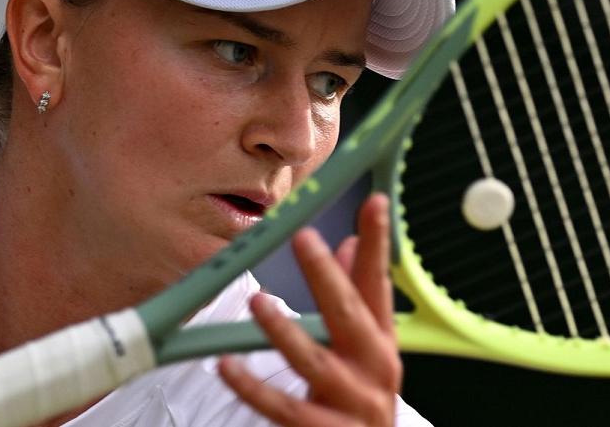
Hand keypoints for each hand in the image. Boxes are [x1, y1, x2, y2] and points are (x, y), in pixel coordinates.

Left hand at [218, 193, 400, 425]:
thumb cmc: (363, 396)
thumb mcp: (367, 346)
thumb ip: (357, 296)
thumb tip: (349, 244)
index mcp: (381, 341)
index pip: (379, 283)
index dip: (378, 242)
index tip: (374, 202)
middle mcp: (373, 368)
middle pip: (349, 315)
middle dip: (326, 275)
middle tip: (304, 238)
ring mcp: (352, 403)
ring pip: (315, 362)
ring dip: (285, 331)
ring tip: (260, 303)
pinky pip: (283, 408)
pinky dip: (254, 386)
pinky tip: (228, 365)